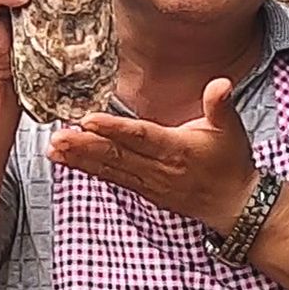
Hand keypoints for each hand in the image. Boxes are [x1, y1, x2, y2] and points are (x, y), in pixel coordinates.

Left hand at [49, 79, 259, 233]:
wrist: (234, 205)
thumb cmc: (231, 162)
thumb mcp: (231, 130)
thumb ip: (221, 105)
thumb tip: (220, 83)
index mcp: (178, 149)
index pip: (141, 137)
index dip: (114, 129)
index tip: (88, 120)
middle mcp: (160, 169)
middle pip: (118, 156)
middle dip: (85, 146)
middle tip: (58, 137)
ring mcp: (149, 183)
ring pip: (110, 170)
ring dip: (80, 160)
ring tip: (54, 149)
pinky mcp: (144, 192)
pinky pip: (112, 179)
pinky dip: (88, 170)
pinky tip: (67, 162)